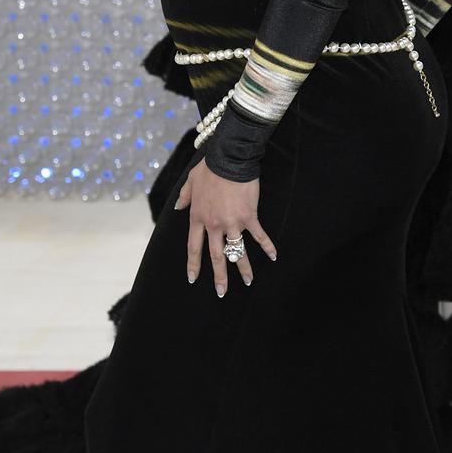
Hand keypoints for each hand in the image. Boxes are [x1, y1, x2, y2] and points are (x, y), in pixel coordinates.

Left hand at [175, 159, 277, 295]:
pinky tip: (273, 256)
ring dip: (243, 268)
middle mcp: (214, 224)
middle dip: (219, 276)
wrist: (229, 159)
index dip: (193, 264)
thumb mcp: (191, 181)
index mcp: (198, 217)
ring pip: (237, 251)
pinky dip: (267, 246)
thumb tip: (178, 206)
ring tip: (248, 281)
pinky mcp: (249, 217)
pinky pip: (258, 236)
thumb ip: (184, 197)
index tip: (192, 278)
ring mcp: (232, 222)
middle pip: (216, 256)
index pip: (194, 247)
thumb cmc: (209, 168)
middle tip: (222, 292)